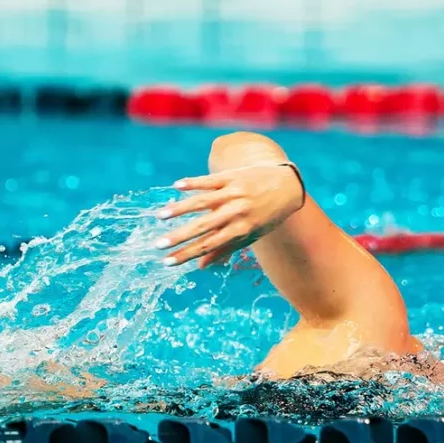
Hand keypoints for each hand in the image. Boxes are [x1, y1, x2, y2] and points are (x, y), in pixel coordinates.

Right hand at [156, 163, 304, 267]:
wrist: (286, 186)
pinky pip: (209, 181)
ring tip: (160, 216)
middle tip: (157, 244)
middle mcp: (236, 213)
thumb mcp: (251, 235)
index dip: (187, 254)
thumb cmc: (266, 216)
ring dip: (180, 209)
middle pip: (203, 227)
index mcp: (240, 231)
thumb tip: (200, 266)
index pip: (209, 246)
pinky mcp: (232, 176)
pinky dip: (193, 183)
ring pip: (202, 202)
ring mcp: (234, 193)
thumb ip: (225, 250)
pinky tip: (176, 187)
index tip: (167, 262)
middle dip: (179, 237)